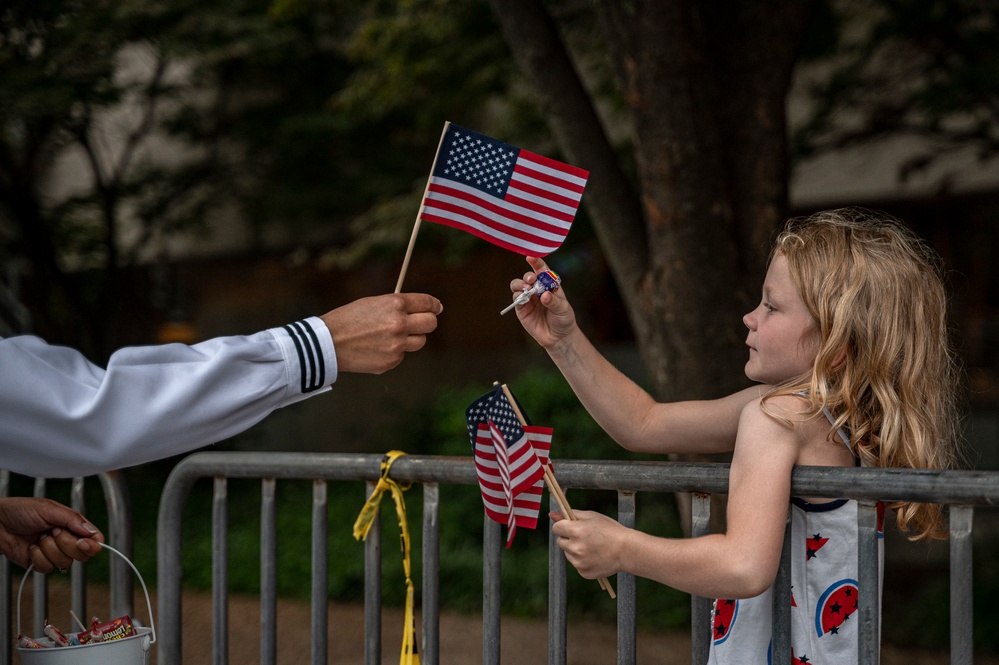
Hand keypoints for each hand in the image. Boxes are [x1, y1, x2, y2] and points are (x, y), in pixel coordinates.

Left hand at [0, 498, 103, 571]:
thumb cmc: (21, 510)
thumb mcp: (49, 509)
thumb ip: (72, 519)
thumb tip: (92, 532)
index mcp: (73, 525)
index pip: (94, 539)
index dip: (92, 544)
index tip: (84, 542)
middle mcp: (67, 540)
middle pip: (82, 554)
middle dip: (66, 544)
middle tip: (52, 531)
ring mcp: (54, 553)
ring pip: (64, 562)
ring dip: (48, 549)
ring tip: (38, 537)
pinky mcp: (40, 563)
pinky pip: (47, 568)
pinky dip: (37, 557)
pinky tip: (31, 547)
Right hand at [321, 293, 442, 373]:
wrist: (328, 343)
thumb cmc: (349, 319)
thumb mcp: (373, 303)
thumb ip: (397, 307)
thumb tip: (419, 310)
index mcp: (395, 304)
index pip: (427, 303)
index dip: (434, 305)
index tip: (437, 308)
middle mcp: (400, 324)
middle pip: (430, 324)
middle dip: (428, 322)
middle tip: (421, 323)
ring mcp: (397, 345)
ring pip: (420, 342)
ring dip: (412, 338)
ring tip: (391, 336)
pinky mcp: (392, 361)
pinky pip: (402, 355)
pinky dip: (394, 352)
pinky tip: (376, 348)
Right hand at [510, 256, 577, 348]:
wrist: (558, 337)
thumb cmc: (563, 319)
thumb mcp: (563, 309)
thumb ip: (554, 302)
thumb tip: (544, 295)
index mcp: (549, 284)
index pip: (542, 270)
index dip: (536, 262)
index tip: (531, 258)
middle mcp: (537, 289)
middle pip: (527, 277)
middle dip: (527, 276)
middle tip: (531, 280)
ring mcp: (528, 298)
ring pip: (518, 286)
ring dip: (520, 285)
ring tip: (527, 290)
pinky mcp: (521, 309)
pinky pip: (516, 299)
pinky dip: (518, 297)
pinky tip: (523, 299)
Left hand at [550, 509, 624, 579]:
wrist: (627, 550)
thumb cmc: (610, 530)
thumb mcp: (592, 517)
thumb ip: (571, 515)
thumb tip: (552, 515)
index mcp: (576, 531)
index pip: (556, 528)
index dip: (563, 526)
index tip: (569, 526)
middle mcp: (575, 547)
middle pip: (560, 542)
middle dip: (568, 538)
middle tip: (584, 536)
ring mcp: (579, 562)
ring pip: (568, 553)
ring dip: (575, 550)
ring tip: (592, 547)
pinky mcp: (583, 572)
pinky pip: (577, 564)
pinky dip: (582, 561)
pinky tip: (595, 556)